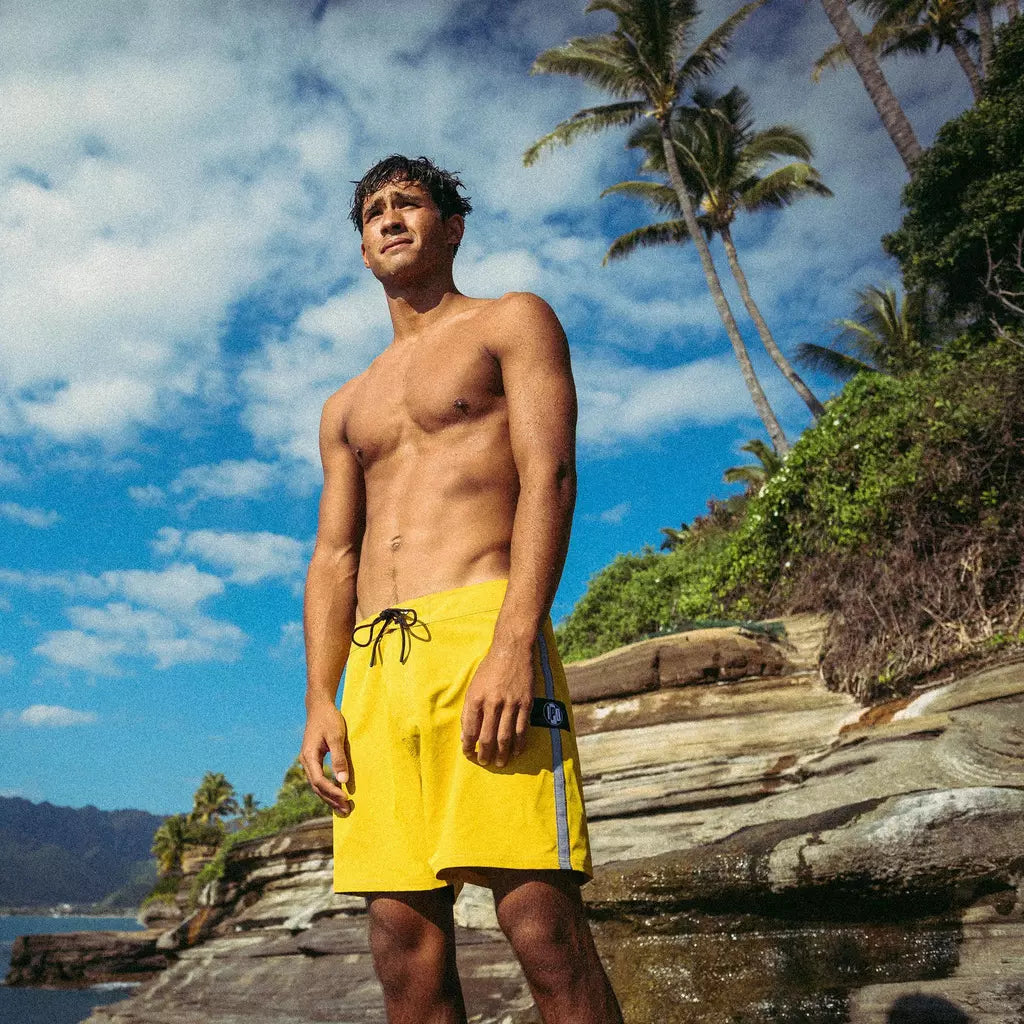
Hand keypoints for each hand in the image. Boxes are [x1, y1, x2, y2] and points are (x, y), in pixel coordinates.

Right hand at [300, 704, 351, 815]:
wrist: (319, 706)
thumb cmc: (329, 719)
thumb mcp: (336, 737)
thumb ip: (339, 758)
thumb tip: (343, 779)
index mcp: (309, 757)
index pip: (319, 781)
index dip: (332, 792)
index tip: (346, 798)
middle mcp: (306, 762)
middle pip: (317, 787)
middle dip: (331, 800)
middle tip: (346, 811)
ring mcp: (309, 761)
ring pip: (317, 785)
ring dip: (329, 797)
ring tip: (343, 808)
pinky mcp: (314, 759)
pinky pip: (319, 778)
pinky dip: (328, 788)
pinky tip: (337, 794)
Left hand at [460, 646, 532, 767]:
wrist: (512, 650)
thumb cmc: (490, 668)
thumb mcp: (473, 686)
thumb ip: (469, 710)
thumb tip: (466, 734)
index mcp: (476, 698)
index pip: (469, 729)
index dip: (468, 745)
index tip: (469, 753)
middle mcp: (493, 702)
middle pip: (487, 737)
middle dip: (485, 754)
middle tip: (484, 763)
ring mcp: (511, 703)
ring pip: (505, 736)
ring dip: (502, 753)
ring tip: (499, 763)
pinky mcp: (526, 702)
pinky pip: (522, 728)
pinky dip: (519, 742)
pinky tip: (517, 751)